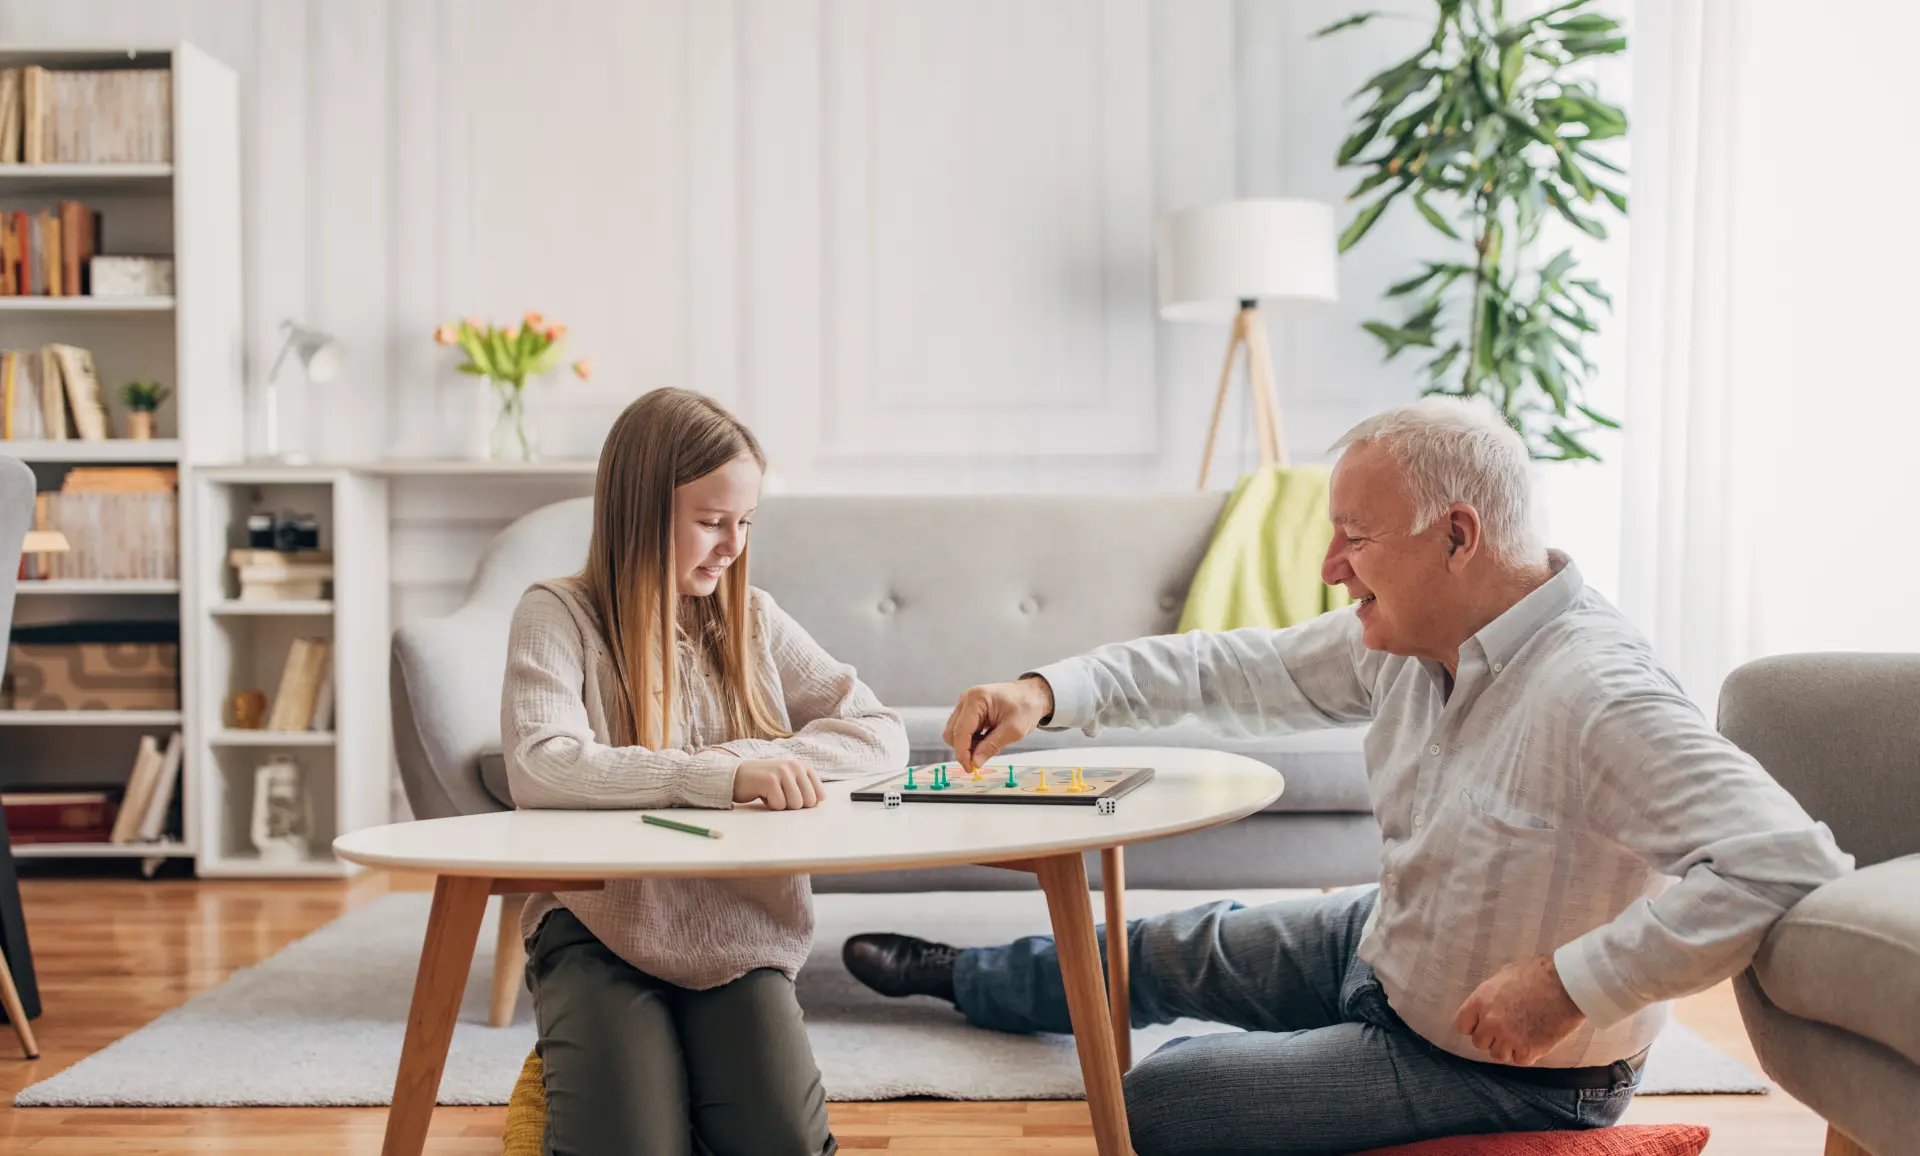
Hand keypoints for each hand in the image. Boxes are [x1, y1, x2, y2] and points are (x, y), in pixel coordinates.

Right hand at [731, 758, 824, 810]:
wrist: (737, 776)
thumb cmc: (765, 783)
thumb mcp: (789, 781)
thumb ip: (806, 789)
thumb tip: (820, 801)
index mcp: (803, 766)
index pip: (820, 796)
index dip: (806, 803)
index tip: (792, 797)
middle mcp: (795, 766)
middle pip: (809, 802)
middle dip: (794, 806)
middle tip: (780, 796)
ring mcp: (783, 771)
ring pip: (795, 804)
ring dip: (781, 806)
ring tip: (771, 794)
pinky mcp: (770, 780)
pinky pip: (779, 805)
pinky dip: (770, 805)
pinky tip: (763, 794)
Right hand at [943, 677, 1053, 769]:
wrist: (1033, 695)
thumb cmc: (1026, 706)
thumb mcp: (1014, 730)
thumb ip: (992, 747)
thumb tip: (975, 762)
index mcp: (976, 699)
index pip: (960, 731)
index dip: (962, 753)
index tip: (969, 768)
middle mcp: (966, 699)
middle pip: (952, 732)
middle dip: (964, 749)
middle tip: (981, 759)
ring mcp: (966, 704)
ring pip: (955, 732)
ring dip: (968, 744)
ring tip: (989, 745)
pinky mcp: (969, 710)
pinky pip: (962, 729)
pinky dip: (971, 739)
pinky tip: (986, 740)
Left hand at [1453, 955, 1585, 1064]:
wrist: (1567, 985)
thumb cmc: (1538, 974)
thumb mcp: (1505, 975)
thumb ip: (1490, 994)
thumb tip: (1487, 1003)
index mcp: (1481, 1001)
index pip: (1462, 1025)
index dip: (1473, 1026)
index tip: (1481, 1025)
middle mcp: (1490, 1022)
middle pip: (1479, 1043)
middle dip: (1491, 1037)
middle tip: (1506, 1029)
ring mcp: (1509, 1038)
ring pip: (1498, 1055)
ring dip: (1508, 1048)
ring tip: (1521, 1034)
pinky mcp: (1528, 1050)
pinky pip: (1519, 1060)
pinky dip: (1526, 1054)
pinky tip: (1534, 1040)